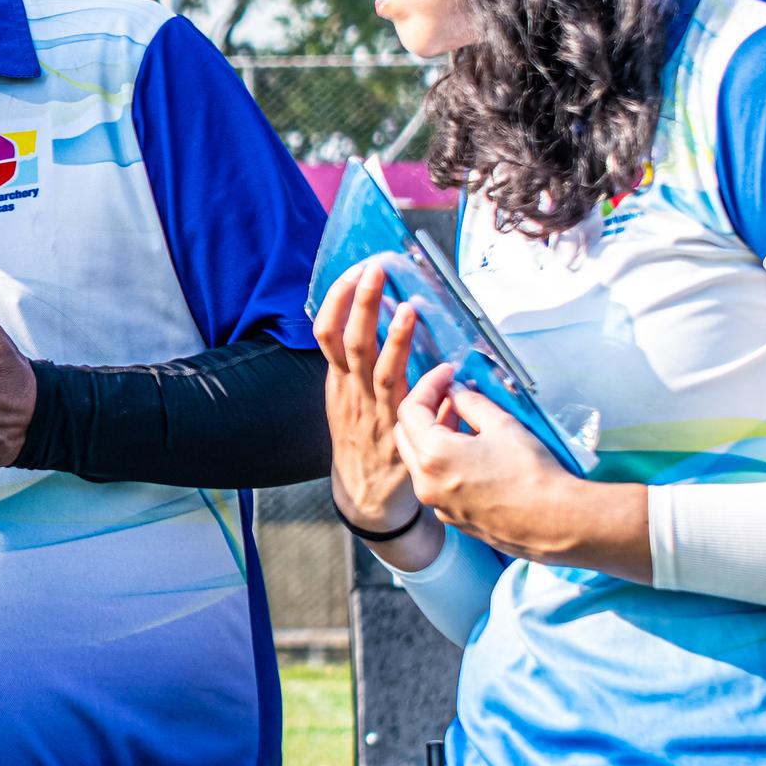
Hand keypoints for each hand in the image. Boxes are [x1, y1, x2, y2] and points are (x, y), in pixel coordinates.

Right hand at [313, 263, 423, 536]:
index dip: (337, 300)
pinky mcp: (392, 430)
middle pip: (347, 339)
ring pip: (373, 364)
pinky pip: (401, 395)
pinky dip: (417, 374)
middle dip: (359, 302)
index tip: (352, 272)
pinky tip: (438, 363)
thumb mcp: (355, 404)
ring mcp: (370, 410)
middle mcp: (349, 391)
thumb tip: (403, 334)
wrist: (365, 495)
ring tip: (405, 305)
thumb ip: (375, 371)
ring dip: (389, 332)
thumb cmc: (366, 444)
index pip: (327, 331)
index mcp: (338, 381)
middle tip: (373, 270)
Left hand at [394, 362, 648, 580]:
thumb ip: (470, 402)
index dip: (428, 384)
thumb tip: (455, 390)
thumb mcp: (501, 425)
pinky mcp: (451, 517)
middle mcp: (426, 483)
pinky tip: (469, 448)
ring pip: (418, 460)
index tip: (447, 373)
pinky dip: (442, 459)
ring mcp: (437, 504)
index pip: (410, 410)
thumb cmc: (532, 473)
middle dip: (424, 409)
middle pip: (406, 435)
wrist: (556, 521)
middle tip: (450, 392)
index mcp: (433, 456)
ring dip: (433, 434)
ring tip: (462, 416)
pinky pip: (435, 481)